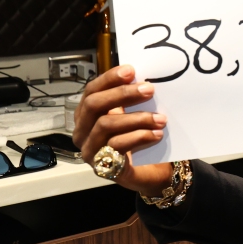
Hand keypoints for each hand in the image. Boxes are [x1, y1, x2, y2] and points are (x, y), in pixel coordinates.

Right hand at [72, 65, 172, 194]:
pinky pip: (117, 146)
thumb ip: (132, 99)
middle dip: (122, 94)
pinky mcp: (102, 166)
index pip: (91, 91)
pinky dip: (139, 137)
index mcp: (86, 115)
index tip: (131, 70)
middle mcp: (82, 131)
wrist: (146, 172)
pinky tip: (156, 135)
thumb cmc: (136, 139)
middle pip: (94, 105)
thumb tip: (143, 77)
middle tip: (149, 89)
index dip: (109, 79)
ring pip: (105, 125)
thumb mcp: (131, 115)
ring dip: (136, 118)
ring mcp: (89, 149)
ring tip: (160, 118)